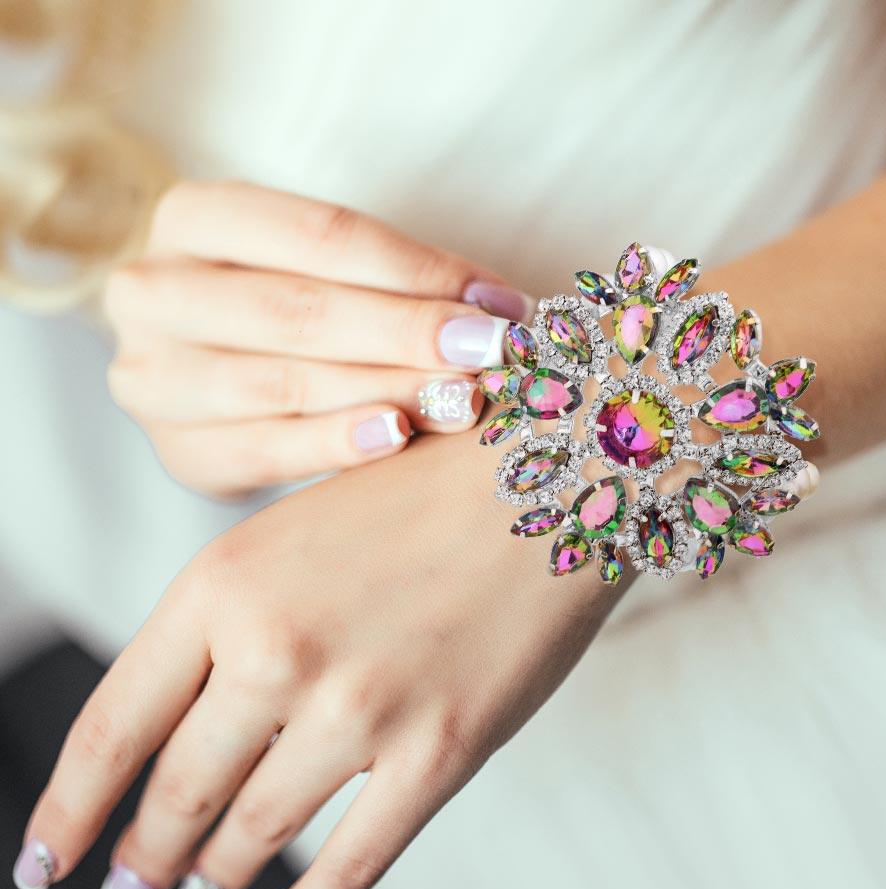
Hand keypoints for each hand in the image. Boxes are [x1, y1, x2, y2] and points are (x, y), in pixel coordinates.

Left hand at [16, 429, 619, 888]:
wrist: (547, 472)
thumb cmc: (417, 491)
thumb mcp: (292, 530)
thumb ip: (232, 620)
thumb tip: (185, 724)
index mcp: (224, 583)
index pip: (115, 724)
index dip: (69, 809)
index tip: (46, 861)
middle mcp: (277, 650)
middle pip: (180, 790)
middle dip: (145, 853)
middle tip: (132, 887)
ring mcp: (360, 708)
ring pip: (258, 832)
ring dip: (217, 879)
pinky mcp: (439, 749)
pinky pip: (354, 860)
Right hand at [104, 180, 532, 495]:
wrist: (207, 371)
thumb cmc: (286, 304)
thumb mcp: (322, 268)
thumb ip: (396, 283)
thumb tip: (506, 311)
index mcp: (194, 217)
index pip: (321, 235)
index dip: (418, 270)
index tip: (500, 303)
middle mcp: (155, 290)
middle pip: (300, 311)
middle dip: (408, 333)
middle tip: (491, 354)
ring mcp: (155, 375)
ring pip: (283, 383)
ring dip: (387, 391)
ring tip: (462, 399)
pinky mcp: (179, 449)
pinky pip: (265, 450)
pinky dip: (335, 444)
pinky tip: (395, 438)